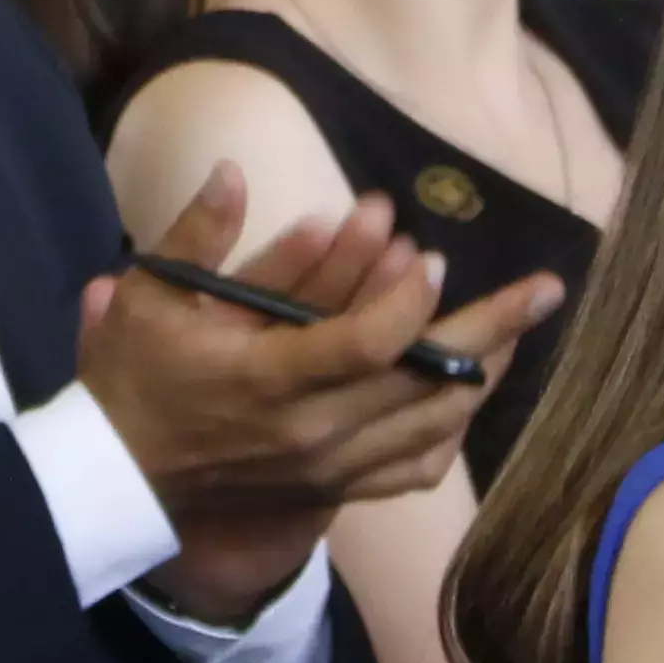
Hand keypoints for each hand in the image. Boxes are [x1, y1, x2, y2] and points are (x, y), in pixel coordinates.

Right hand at [72, 166, 563, 622]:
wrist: (118, 478)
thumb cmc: (135, 379)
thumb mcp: (148, 298)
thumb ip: (198, 233)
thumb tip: (235, 170)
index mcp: (271, 382)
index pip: (369, 344)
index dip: (408, 300)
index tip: (427, 256)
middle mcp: (314, 433)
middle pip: (427, 385)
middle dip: (493, 329)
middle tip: (545, 289)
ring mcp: (330, 470)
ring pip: (434, 429)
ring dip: (483, 375)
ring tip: (521, 330)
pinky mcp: (334, 491)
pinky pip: (414, 470)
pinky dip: (450, 431)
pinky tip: (470, 394)